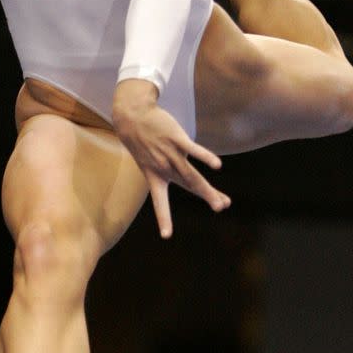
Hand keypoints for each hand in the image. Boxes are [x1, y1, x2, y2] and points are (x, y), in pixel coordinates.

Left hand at [112, 79, 230, 238]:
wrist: (131, 116)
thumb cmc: (144, 140)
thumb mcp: (151, 160)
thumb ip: (174, 172)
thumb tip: (191, 181)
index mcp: (155, 177)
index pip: (159, 202)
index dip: (163, 218)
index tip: (166, 236)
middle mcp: (164, 168)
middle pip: (188, 185)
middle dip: (205, 197)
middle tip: (220, 208)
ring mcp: (170, 153)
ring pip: (192, 174)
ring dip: (208, 189)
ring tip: (221, 202)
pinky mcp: (176, 138)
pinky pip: (193, 150)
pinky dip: (206, 157)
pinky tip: (217, 165)